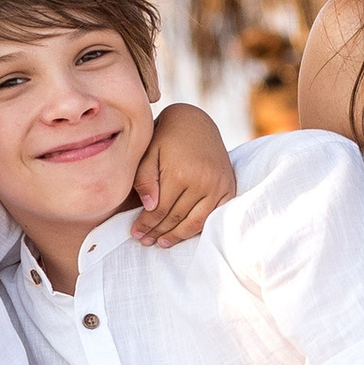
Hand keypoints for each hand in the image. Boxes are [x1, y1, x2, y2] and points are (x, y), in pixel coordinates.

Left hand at [133, 102, 237, 246]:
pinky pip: (214, 215)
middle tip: (145, 241)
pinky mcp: (228, 187)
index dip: (147, 224)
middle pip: (177, 218)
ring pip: (196, 222)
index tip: (135, 233)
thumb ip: (145, 180)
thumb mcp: (149, 152)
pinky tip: (185, 233)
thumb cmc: (166, 136)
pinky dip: (199, 227)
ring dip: (178, 235)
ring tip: (162, 243)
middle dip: (158, 232)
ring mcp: (219, 185)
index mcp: (181, 173)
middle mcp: (203, 181)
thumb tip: (149, 208)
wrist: (195, 121)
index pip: (161, 210)